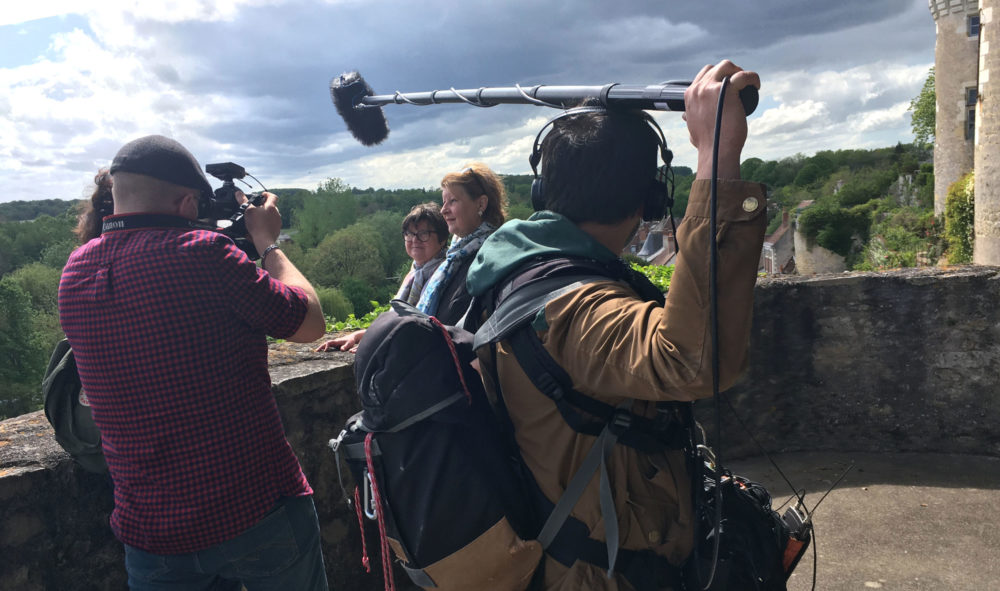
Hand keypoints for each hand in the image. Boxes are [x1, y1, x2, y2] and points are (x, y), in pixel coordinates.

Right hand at [238, 191, 282, 255]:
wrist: (264, 241)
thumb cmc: (257, 225)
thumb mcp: (248, 211)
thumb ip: (243, 201)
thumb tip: (238, 193)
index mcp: (271, 207)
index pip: (273, 196)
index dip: (267, 194)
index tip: (262, 195)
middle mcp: (277, 214)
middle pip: (271, 207)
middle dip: (264, 206)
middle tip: (256, 208)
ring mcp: (278, 222)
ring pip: (271, 216)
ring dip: (265, 215)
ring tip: (256, 218)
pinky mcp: (277, 230)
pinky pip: (271, 224)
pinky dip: (265, 224)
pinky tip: (258, 227)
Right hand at [314, 329, 365, 353]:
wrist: (352, 338)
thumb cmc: (351, 340)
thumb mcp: (349, 343)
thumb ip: (346, 346)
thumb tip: (341, 350)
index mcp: (337, 341)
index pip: (329, 342)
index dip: (326, 346)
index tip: (325, 350)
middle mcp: (334, 341)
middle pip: (326, 343)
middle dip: (321, 347)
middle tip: (316, 351)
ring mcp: (334, 343)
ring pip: (326, 344)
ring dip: (321, 347)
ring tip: (317, 351)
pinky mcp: (335, 345)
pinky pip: (328, 346)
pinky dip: (324, 348)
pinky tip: (322, 351)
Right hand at [683, 60, 759, 178]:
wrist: (716, 151)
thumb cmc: (706, 144)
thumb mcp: (692, 127)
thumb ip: (689, 119)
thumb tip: (686, 117)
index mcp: (689, 95)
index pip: (703, 75)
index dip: (716, 77)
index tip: (726, 85)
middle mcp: (698, 89)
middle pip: (715, 68)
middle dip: (728, 71)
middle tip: (738, 83)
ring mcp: (712, 88)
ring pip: (727, 66)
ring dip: (737, 71)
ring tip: (746, 83)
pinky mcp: (728, 90)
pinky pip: (743, 76)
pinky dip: (752, 78)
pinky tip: (756, 85)